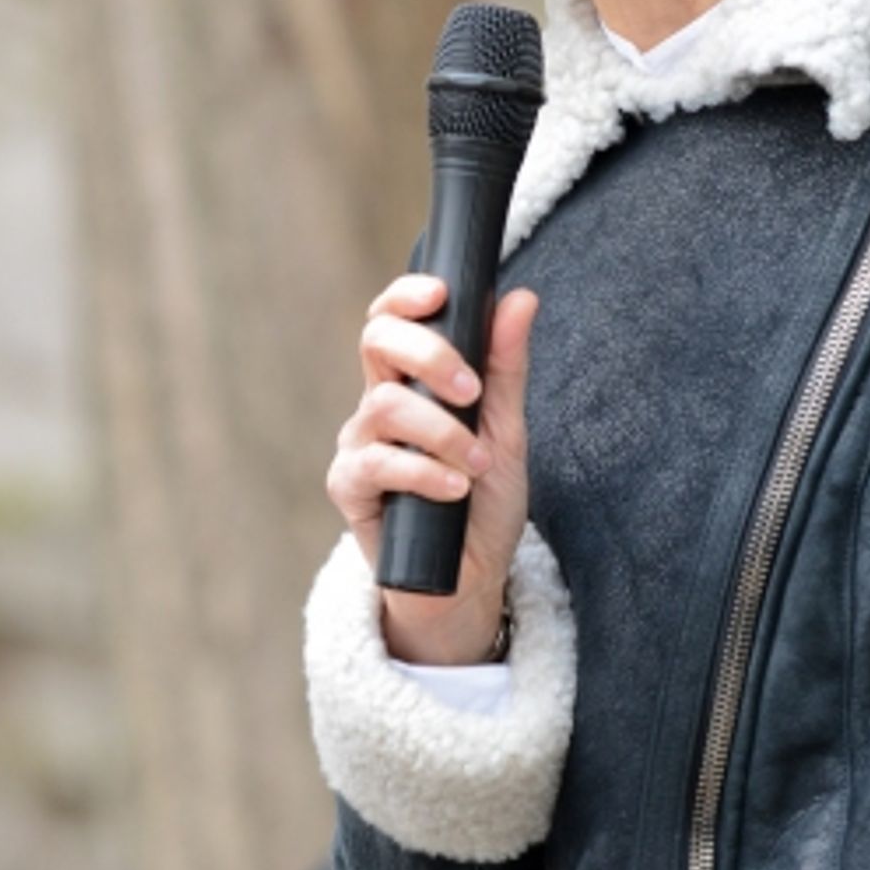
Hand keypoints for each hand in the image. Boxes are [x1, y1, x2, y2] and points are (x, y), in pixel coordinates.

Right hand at [326, 272, 537, 664]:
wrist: (470, 576)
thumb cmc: (483, 499)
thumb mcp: (507, 428)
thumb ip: (507, 365)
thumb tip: (521, 297)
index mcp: (412, 380)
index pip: (392, 318)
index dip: (407, 296)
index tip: (442, 293)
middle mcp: (379, 403)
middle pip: (376, 340)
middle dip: (429, 353)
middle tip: (472, 390)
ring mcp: (360, 443)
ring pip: (385, 404)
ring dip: (442, 431)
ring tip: (478, 462)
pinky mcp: (349, 487)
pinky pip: (376, 463)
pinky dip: (424, 472)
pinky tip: (455, 489)